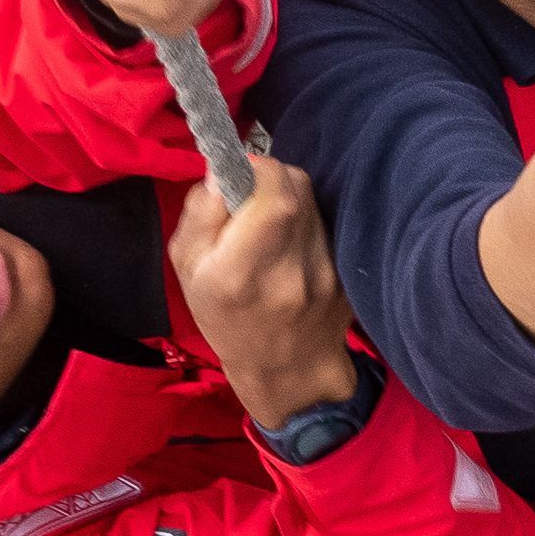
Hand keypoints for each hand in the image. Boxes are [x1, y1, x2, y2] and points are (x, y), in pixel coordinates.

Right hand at [169, 153, 357, 428]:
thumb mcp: (187, 268)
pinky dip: (307, 220)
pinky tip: (292, 243)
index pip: (274, 195)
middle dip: (271, 176)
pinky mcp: (347, 274)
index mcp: (239, 273)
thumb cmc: (224, 315)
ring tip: (271, 223)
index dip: (259, 169)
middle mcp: (289, 273)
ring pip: (313, 202)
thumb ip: (201, 213)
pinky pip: (326, 223)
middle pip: (296, 188)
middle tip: (253, 194)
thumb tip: (224, 169)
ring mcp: (325, 275)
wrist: (285, 366)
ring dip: (289, 197)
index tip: (242, 174)